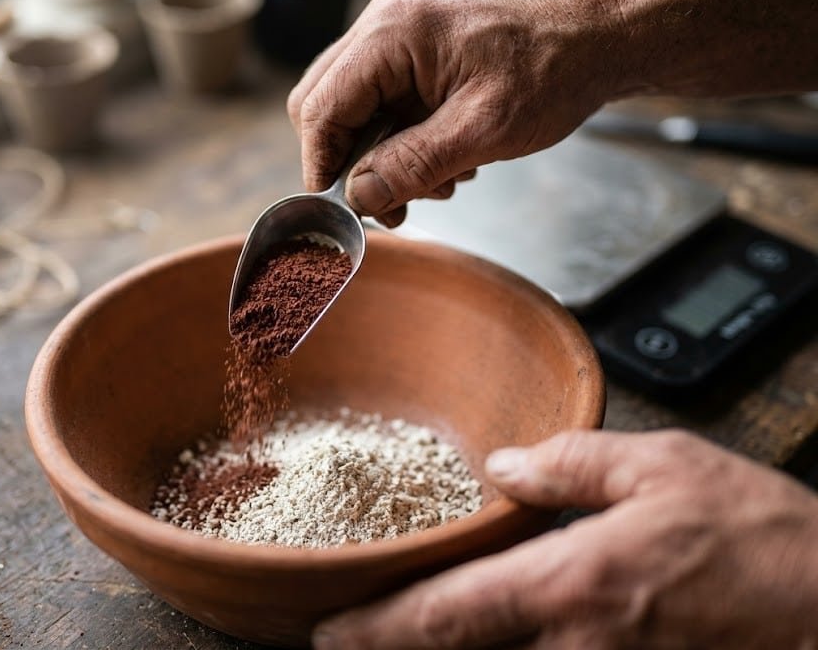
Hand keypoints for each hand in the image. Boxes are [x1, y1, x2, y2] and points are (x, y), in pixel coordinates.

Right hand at [287, 0, 621, 226]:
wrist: (600, 40)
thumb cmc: (553, 70)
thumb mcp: (483, 130)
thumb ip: (413, 164)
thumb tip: (360, 195)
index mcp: (393, 33)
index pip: (321, 106)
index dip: (323, 164)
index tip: (341, 209)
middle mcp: (386, 26)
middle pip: (326, 104)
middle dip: (354, 162)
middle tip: (390, 204)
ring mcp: (401, 37)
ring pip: (355, 110)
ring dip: (384, 157)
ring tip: (437, 182)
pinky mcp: (418, 54)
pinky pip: (386, 105)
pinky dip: (404, 142)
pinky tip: (447, 160)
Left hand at [312, 429, 817, 647]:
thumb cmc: (764, 543)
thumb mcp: (666, 468)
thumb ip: (573, 464)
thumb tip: (506, 465)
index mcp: (574, 585)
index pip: (449, 616)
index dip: (379, 629)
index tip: (330, 632)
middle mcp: (577, 649)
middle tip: (350, 637)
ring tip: (407, 635)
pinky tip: (498, 639)